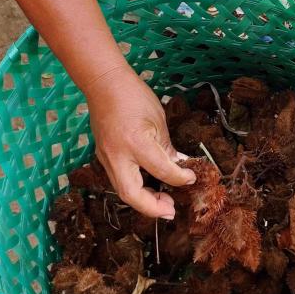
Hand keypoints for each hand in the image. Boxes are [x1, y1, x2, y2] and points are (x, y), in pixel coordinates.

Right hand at [84, 67, 195, 217]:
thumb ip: (167, 146)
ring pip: (123, 190)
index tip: (191, 178)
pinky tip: (149, 186)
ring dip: (143, 200)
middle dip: (152, 207)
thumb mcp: (158, 119)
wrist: (104, 83)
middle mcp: (118, 155)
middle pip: (131, 194)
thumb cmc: (134, 95)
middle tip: (170, 210)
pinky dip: (135, 187)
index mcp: (136, 142)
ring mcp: (106, 158)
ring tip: (163, 200)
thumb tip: (179, 165)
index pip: (161, 170)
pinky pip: (119, 179)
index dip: (179, 178)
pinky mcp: (103, 157)